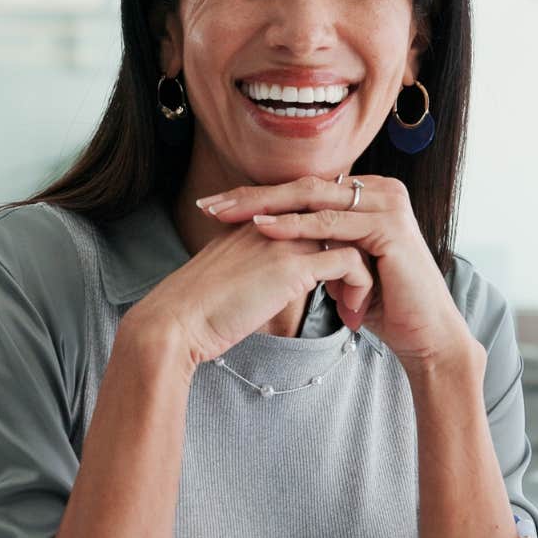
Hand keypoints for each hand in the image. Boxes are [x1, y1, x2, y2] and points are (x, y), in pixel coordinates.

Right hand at [134, 221, 374, 367]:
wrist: (174, 323)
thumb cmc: (196, 310)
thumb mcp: (229, 275)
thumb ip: (253, 266)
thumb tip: (269, 282)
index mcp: (257, 220)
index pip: (314, 213)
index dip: (335, 241)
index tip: (341, 277)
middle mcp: (274, 220)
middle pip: (338, 219)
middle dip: (357, 252)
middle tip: (358, 290)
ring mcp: (284, 239)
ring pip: (351, 238)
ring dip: (362, 274)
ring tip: (355, 307)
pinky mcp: (293, 266)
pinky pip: (349, 263)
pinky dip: (359, 288)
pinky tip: (350, 315)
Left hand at [196, 174, 476, 367]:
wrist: (425, 333)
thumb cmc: (386, 305)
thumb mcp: (343, 265)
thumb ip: (318, 244)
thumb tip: (273, 237)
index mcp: (369, 193)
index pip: (303, 188)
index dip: (259, 196)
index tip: (216, 207)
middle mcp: (381, 190)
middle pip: (304, 187)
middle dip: (253, 196)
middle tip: (211, 204)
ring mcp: (388, 204)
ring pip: (314, 199)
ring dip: (266, 206)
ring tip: (227, 214)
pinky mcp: (390, 226)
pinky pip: (332, 224)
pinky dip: (295, 226)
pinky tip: (263, 228)